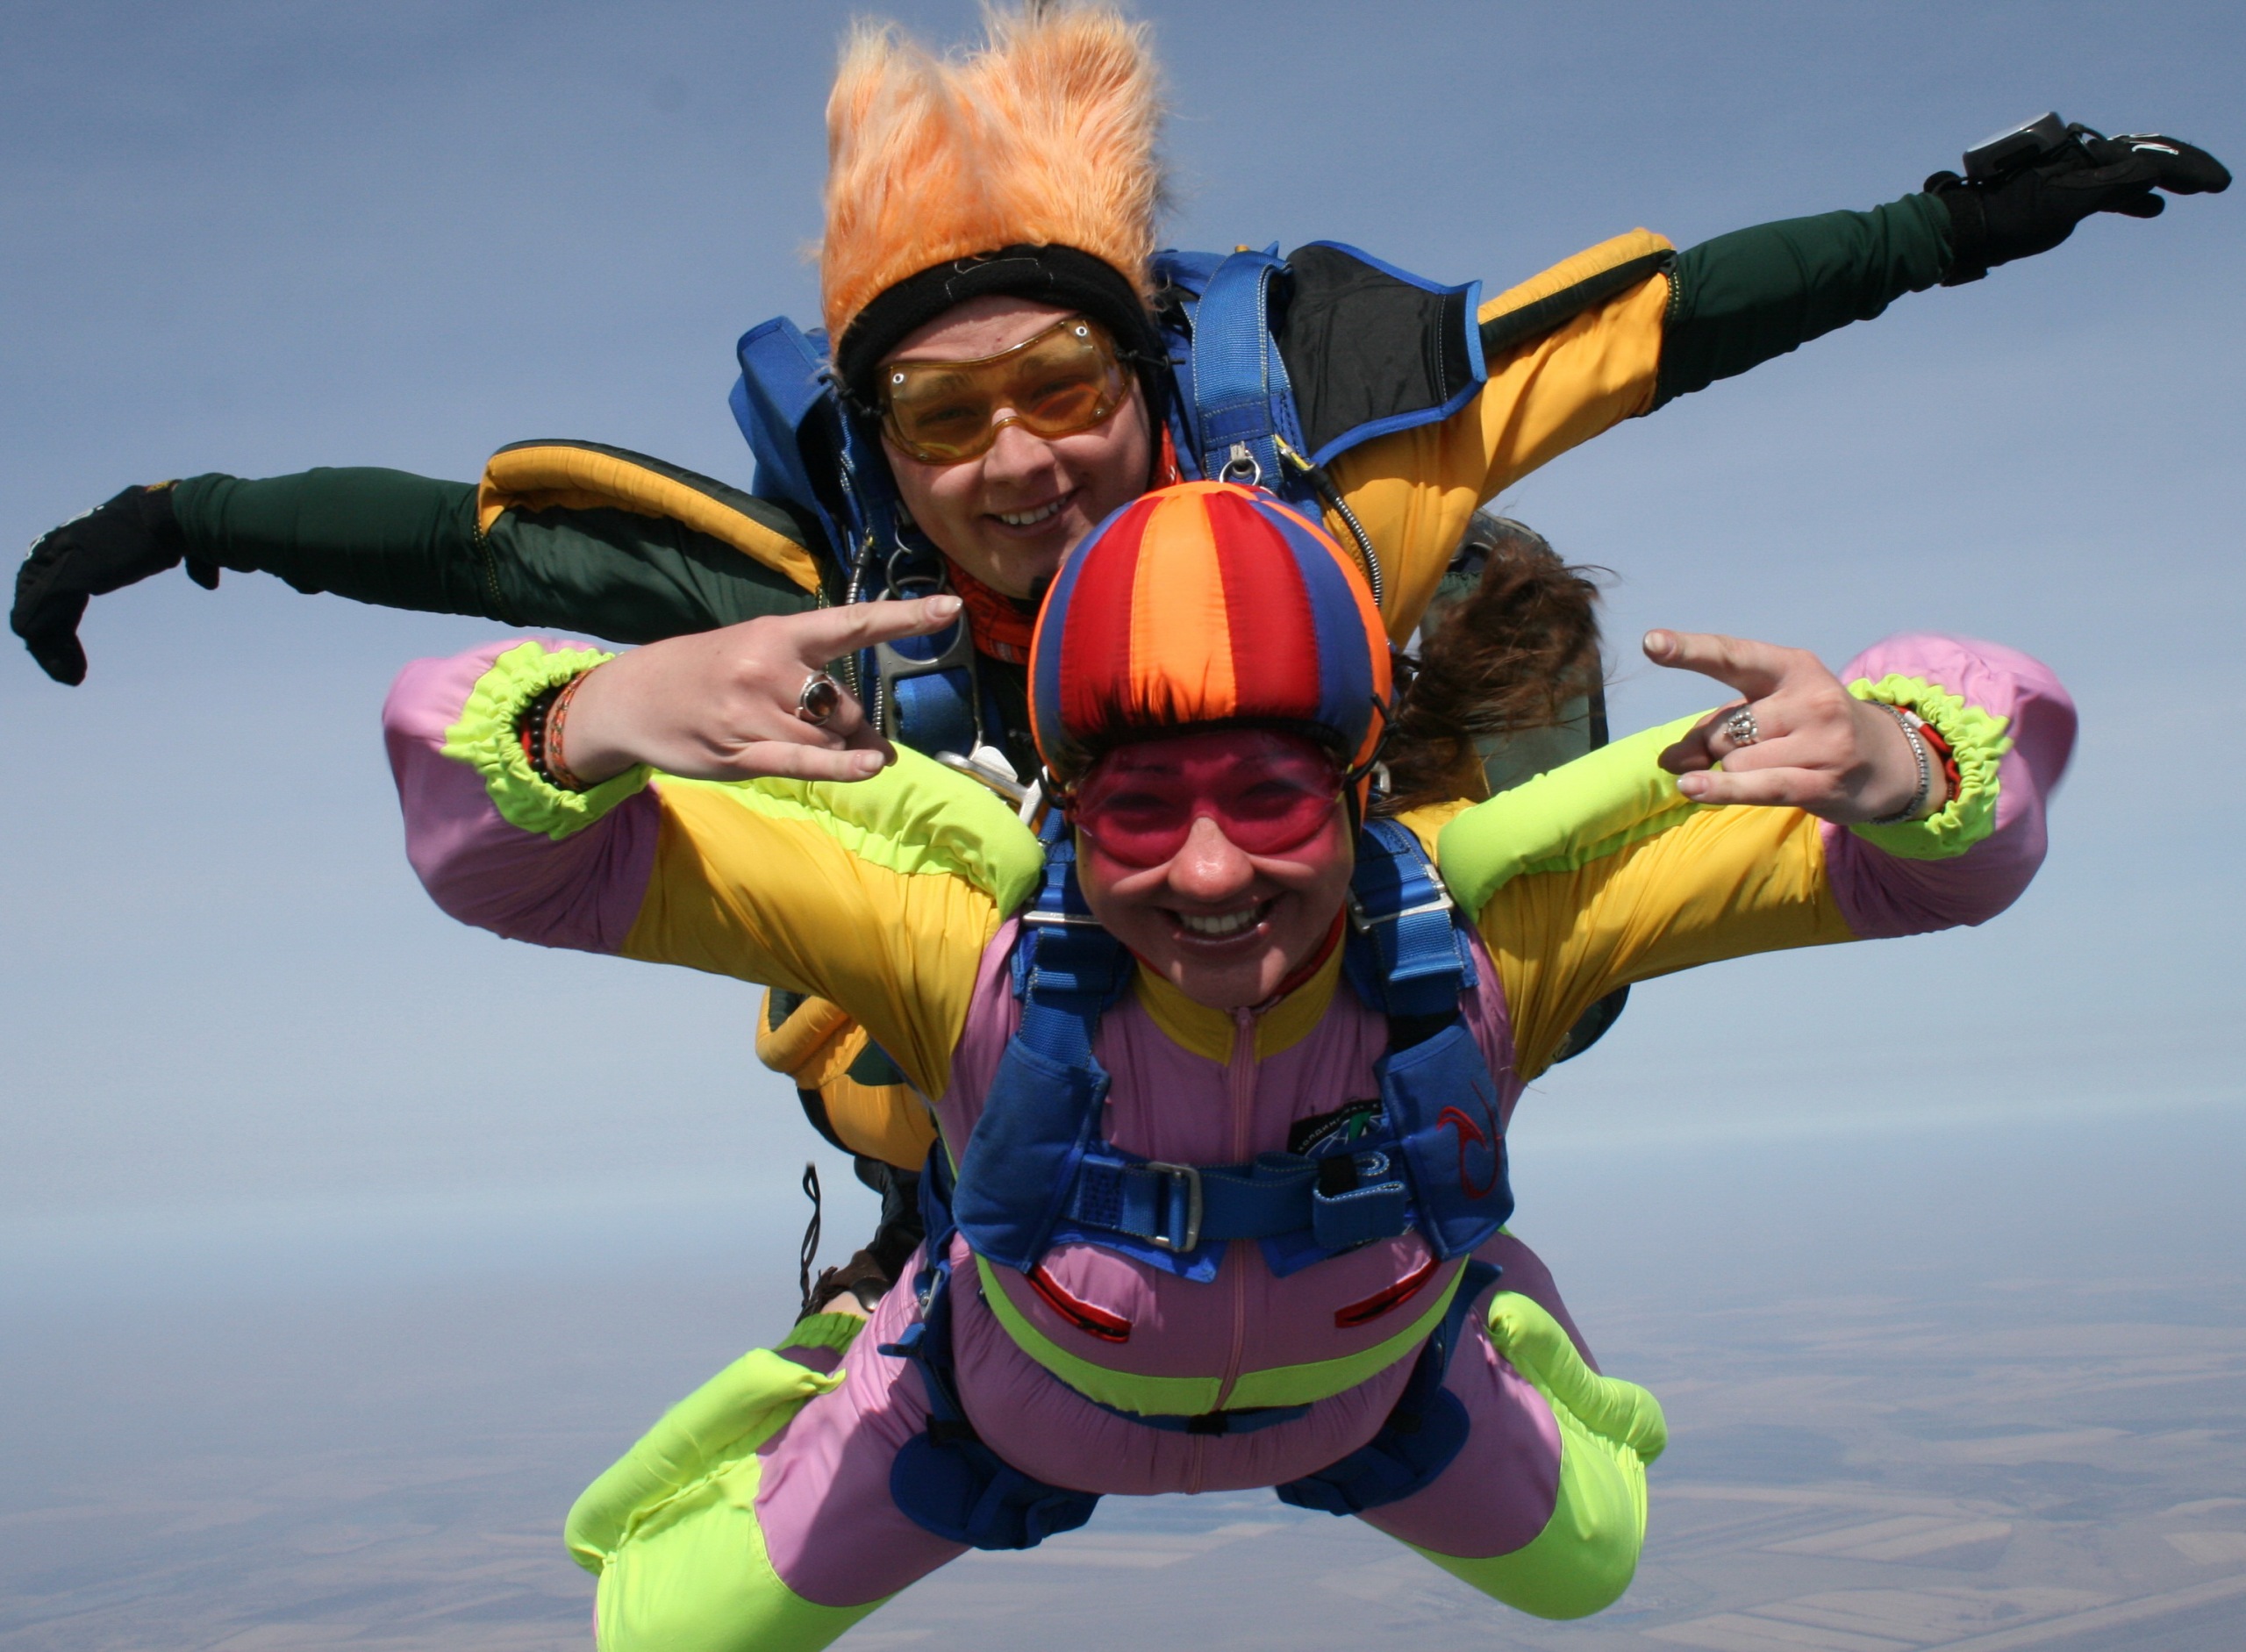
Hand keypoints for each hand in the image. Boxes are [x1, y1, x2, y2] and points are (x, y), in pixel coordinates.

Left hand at [12, 484, 215, 684]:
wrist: (180, 514)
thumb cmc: (187, 524)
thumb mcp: (181, 545)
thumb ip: (193, 563)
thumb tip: (207, 583)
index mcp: (80, 536)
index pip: (49, 577)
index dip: (57, 613)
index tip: (71, 646)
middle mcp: (61, 544)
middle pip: (32, 596)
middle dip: (46, 637)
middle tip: (67, 669)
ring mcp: (59, 560)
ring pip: (34, 615)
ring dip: (48, 652)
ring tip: (71, 677)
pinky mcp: (66, 578)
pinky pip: (43, 623)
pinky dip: (53, 653)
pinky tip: (73, 675)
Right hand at [557, 595, 963, 784]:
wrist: (629, 699)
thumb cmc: (704, 675)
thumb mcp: (756, 659)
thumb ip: (815, 692)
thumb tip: (877, 745)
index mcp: (777, 634)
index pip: (853, 623)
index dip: (905, 617)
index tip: (952, 607)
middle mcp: (769, 669)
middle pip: (844, 707)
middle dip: (848, 725)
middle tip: (832, 732)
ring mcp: (754, 712)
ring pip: (829, 738)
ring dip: (833, 749)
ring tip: (794, 740)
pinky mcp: (741, 753)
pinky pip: (805, 761)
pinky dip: (843, 766)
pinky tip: (872, 766)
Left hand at [1642, 630, 1943, 823]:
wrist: (1886, 761)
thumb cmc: (1808, 730)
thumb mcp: (1765, 713)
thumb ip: (1712, 729)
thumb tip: (1668, 761)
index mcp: (1791, 667)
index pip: (1732, 656)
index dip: (1689, 650)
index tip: (1651, 643)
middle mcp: (1810, 698)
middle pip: (1725, 729)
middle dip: (1714, 747)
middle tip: (1738, 753)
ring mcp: (1822, 740)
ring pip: (1735, 761)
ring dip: (1733, 773)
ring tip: (1770, 767)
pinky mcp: (1823, 781)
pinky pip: (1757, 786)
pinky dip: (1721, 789)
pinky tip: (1690, 788)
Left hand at [1927, 123, 2229, 282]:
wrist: (1965, 231)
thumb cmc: (2009, 218)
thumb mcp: (2068, 202)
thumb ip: (2112, 185)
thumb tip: (2154, 171)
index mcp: (2088, 155)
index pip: (2152, 155)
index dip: (2188, 168)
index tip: (2215, 184)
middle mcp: (2083, 158)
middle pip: (2144, 156)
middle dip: (2181, 168)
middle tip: (2212, 183)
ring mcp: (2071, 174)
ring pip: (2128, 171)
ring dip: (2162, 181)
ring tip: (2188, 193)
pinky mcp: (2060, 193)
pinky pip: (2108, 188)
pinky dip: (2134, 195)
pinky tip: (2151, 206)